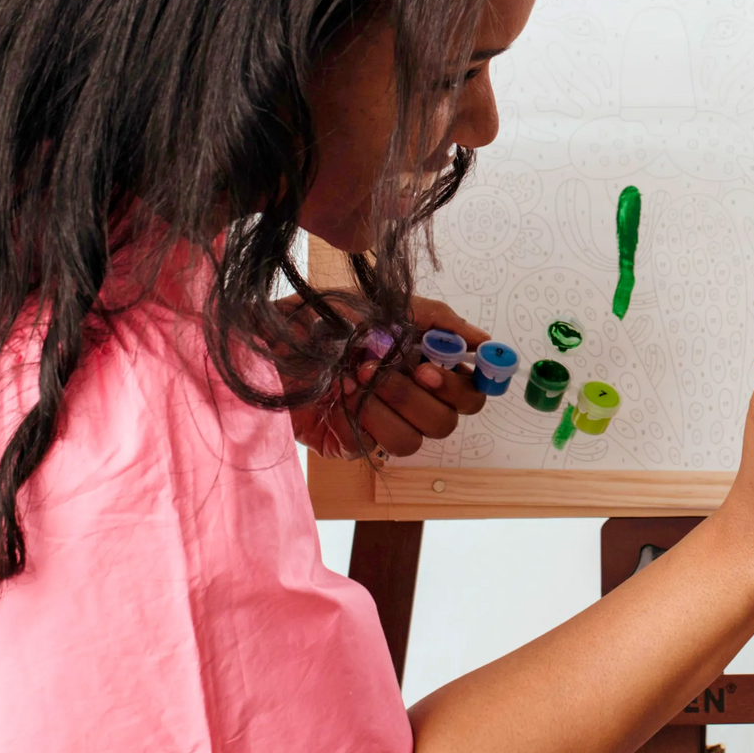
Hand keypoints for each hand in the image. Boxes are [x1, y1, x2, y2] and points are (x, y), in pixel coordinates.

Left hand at [291, 295, 490, 460]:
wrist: (270, 337)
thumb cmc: (327, 317)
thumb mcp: (387, 306)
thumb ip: (438, 321)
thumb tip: (483, 340)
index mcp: (426, 369)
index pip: (471, 394)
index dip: (462, 387)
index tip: (431, 368)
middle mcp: (410, 401)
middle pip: (447, 422)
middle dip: (414, 395)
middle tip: (383, 368)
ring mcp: (381, 425)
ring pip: (413, 441)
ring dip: (384, 407)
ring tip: (354, 376)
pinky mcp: (350, 443)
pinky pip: (371, 446)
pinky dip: (356, 417)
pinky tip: (337, 393)